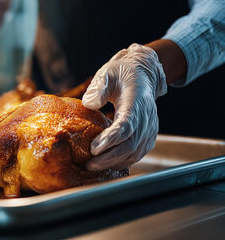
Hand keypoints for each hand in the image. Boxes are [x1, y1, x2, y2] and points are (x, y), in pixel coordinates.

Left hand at [82, 43, 166, 170]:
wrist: (142, 75)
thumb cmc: (121, 74)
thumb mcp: (107, 73)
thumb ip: (99, 87)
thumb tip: (89, 104)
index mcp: (136, 102)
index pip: (126, 126)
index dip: (110, 139)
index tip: (93, 148)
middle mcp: (146, 117)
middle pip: (130, 144)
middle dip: (109, 157)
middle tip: (89, 164)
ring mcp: (150, 127)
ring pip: (136, 152)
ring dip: (115, 162)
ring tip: (94, 166)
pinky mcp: (148, 134)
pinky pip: (138, 152)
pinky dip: (124, 161)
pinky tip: (108, 164)